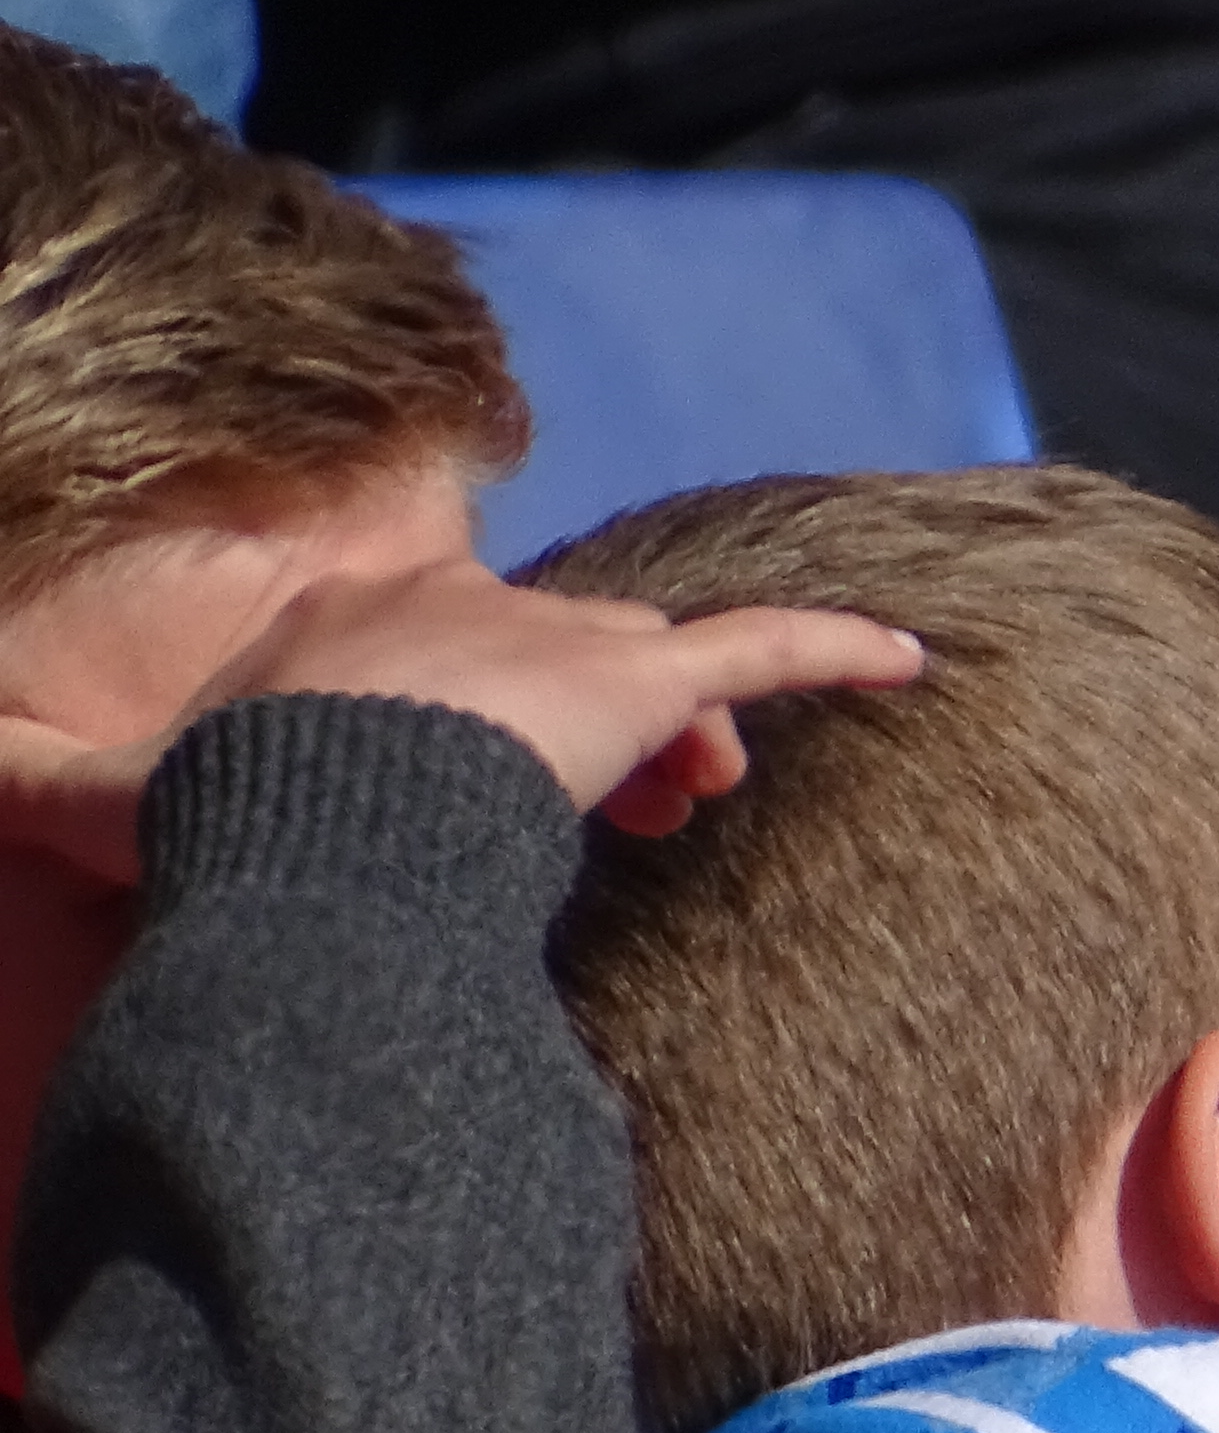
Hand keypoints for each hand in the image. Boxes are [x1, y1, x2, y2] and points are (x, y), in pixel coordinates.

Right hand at [0, 559, 919, 885]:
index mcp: (347, 623)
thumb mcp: (93, 794)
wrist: (317, 824)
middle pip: (549, 657)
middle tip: (610, 814)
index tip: (462, 779)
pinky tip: (915, 661)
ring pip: (642, 670)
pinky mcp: (636, 680)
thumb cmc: (216, 816)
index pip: (433, 646)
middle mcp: (455, 607)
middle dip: (579, 728)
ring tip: (691, 806)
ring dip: (672, 732)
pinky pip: (762, 652)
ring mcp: (547, 638)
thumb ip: (19, 772)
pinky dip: (834, 651)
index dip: (463, 713)